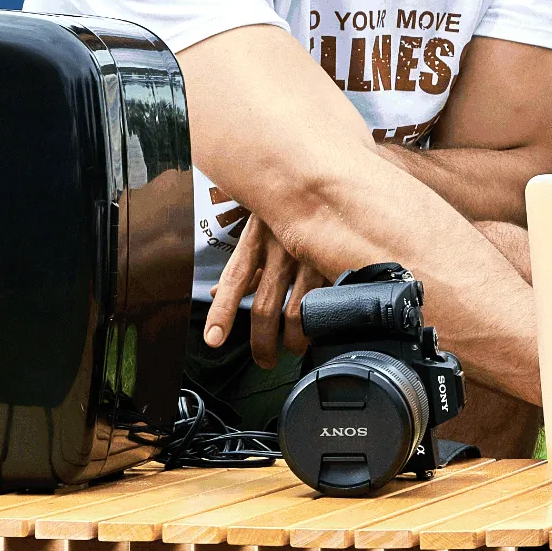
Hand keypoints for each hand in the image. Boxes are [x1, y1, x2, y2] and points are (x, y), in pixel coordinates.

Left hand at [203, 213, 330, 367]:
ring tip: (294, 349)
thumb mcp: (258, 234)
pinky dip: (323, 322)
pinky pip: (328, 302)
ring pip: (300, 313)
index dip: (222, 312)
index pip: (236, 280)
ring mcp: (312, 259)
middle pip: (267, 308)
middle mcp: (283, 250)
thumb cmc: (285, 216)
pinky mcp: (338, 264)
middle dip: (262, 343)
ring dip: (295, 340)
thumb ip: (244, 267)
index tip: (214, 339)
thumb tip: (217, 292)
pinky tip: (322, 330)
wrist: (325, 189)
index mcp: (257, 240)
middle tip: (263, 361)